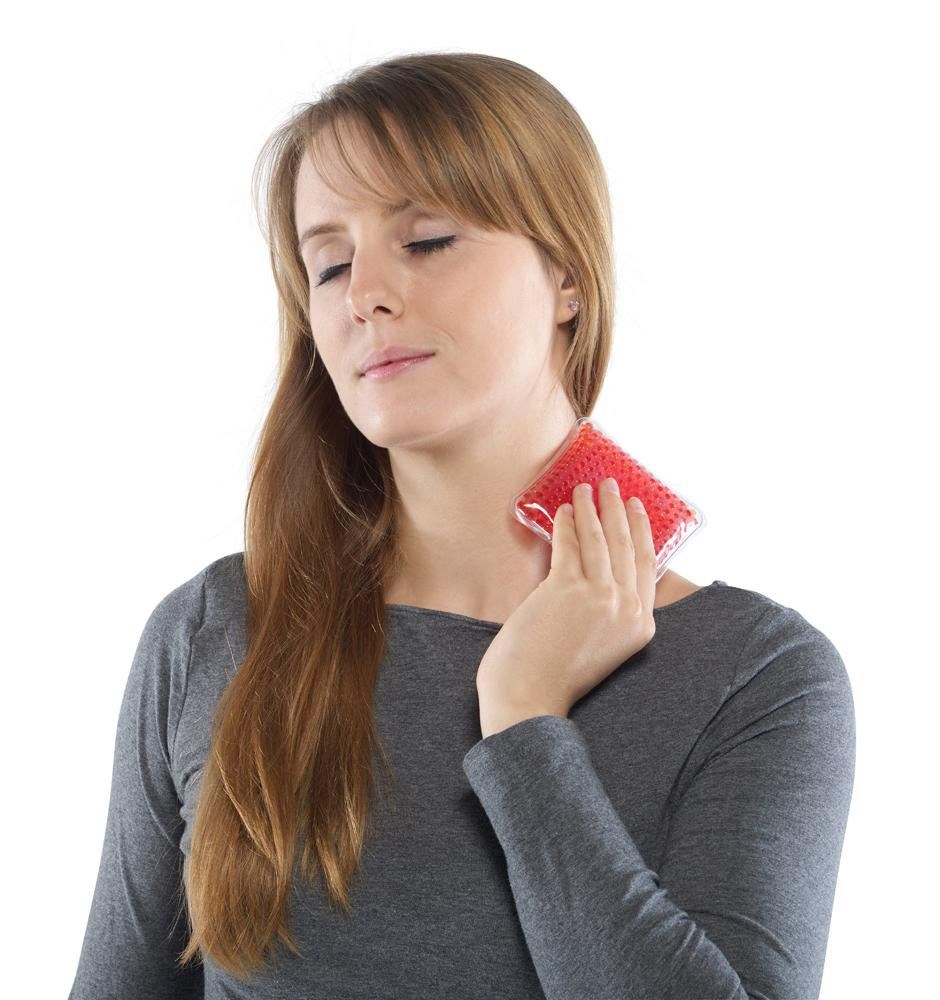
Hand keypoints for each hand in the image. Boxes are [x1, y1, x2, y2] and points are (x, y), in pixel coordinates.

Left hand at [475, 479, 657, 736]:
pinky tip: (563, 511)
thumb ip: (608, 613)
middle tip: (612, 486)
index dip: (641, 532)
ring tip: (585, 488)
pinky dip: (567, 525)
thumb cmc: (555, 676)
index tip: (637, 508)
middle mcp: (627, 610)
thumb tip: (596, 568)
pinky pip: (571, 546)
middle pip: (626, 547)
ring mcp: (599, 598)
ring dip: (592, 509)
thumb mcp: (601, 647)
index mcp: (640, 627)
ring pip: (600, 541)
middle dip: (618, 510)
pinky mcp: (567, 590)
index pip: (645, 567)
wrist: (528, 699)